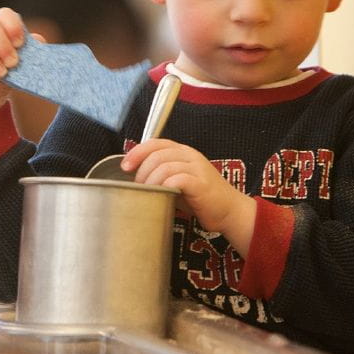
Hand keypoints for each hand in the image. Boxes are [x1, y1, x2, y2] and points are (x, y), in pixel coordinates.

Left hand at [122, 138, 255, 254]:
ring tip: (147, 193)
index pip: (155, 143)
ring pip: (164, 166)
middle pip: (156, 154)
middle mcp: (190, 155)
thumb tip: (132, 177)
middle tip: (137, 187)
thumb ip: (159, 174)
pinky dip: (165, 186)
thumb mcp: (176, 181)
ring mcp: (197, 168)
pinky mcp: (201, 183)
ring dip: (150, 181)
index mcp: (182, 152)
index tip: (125, 167)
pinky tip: (162, 194)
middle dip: (141, 171)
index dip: (137, 152)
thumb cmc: (199, 198)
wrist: (229, 211)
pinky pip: (177, 178)